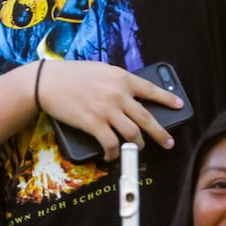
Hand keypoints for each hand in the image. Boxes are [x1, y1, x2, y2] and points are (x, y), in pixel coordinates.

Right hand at [37, 60, 181, 157]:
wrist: (46, 82)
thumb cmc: (70, 74)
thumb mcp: (100, 69)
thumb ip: (117, 81)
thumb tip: (129, 95)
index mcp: (121, 78)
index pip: (151, 90)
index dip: (167, 99)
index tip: (179, 105)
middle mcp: (118, 95)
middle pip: (147, 119)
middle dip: (161, 133)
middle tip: (168, 142)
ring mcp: (107, 111)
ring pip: (133, 135)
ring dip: (137, 145)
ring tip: (138, 149)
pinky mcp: (94, 124)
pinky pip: (111, 144)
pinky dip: (114, 154)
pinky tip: (112, 156)